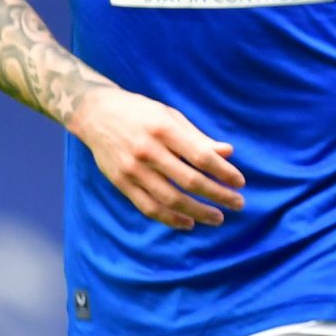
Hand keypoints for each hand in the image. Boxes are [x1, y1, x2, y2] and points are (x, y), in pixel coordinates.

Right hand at [69, 87, 245, 230]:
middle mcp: (147, 151)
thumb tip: (229, 152)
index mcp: (164, 130)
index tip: (240, 182)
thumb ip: (198, 137)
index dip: (223, 172)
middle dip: (217, 195)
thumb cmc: (140, 112)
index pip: (201, 156)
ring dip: (197, 212)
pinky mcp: (120, 182)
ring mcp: (132, 169)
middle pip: (189, 181)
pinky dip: (169, 218)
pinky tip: (188, 222)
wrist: (95, 113)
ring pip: (169, 199)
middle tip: (238, 204)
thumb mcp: (171, 115)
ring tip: (217, 218)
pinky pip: (147, 207)